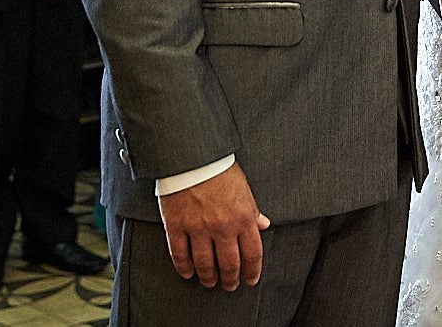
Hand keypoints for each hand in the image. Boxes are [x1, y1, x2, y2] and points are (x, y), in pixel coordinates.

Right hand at [159, 161, 268, 289]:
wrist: (192, 156)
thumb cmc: (220, 169)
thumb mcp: (244, 188)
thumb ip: (253, 210)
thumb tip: (264, 224)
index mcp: (243, 218)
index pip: (252, 254)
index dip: (252, 271)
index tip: (250, 279)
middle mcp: (222, 227)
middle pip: (229, 265)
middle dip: (231, 279)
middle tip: (230, 285)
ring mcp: (198, 228)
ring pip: (205, 264)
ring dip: (209, 277)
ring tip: (210, 281)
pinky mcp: (177, 226)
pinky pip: (180, 255)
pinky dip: (184, 268)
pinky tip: (188, 273)